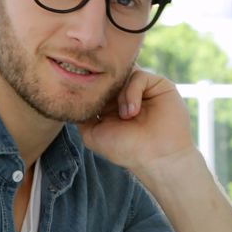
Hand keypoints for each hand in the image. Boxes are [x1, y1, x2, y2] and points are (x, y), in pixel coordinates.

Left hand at [77, 67, 195, 175]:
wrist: (156, 157)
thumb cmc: (126, 150)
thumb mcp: (92, 134)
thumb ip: (81, 115)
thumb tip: (72, 97)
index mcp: (112, 104)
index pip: (98, 84)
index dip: (91, 87)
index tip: (86, 96)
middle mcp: (127, 94)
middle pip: (110, 75)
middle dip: (105, 86)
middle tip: (105, 104)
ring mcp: (144, 89)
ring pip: (124, 74)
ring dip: (120, 94)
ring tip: (125, 116)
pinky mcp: (159, 84)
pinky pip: (139, 76)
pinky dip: (132, 91)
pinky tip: (133, 111)